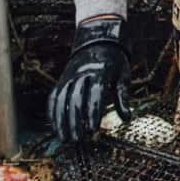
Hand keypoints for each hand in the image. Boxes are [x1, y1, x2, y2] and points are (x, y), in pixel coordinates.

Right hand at [48, 17, 126, 144]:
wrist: (98, 40)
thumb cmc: (115, 62)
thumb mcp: (123, 76)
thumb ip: (123, 97)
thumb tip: (127, 118)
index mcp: (100, 73)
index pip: (95, 95)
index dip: (93, 113)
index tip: (92, 130)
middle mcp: (81, 74)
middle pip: (76, 100)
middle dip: (75, 122)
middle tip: (77, 140)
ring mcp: (69, 76)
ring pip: (62, 100)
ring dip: (61, 121)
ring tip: (64, 139)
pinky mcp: (62, 79)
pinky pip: (54, 96)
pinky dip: (52, 112)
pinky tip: (54, 127)